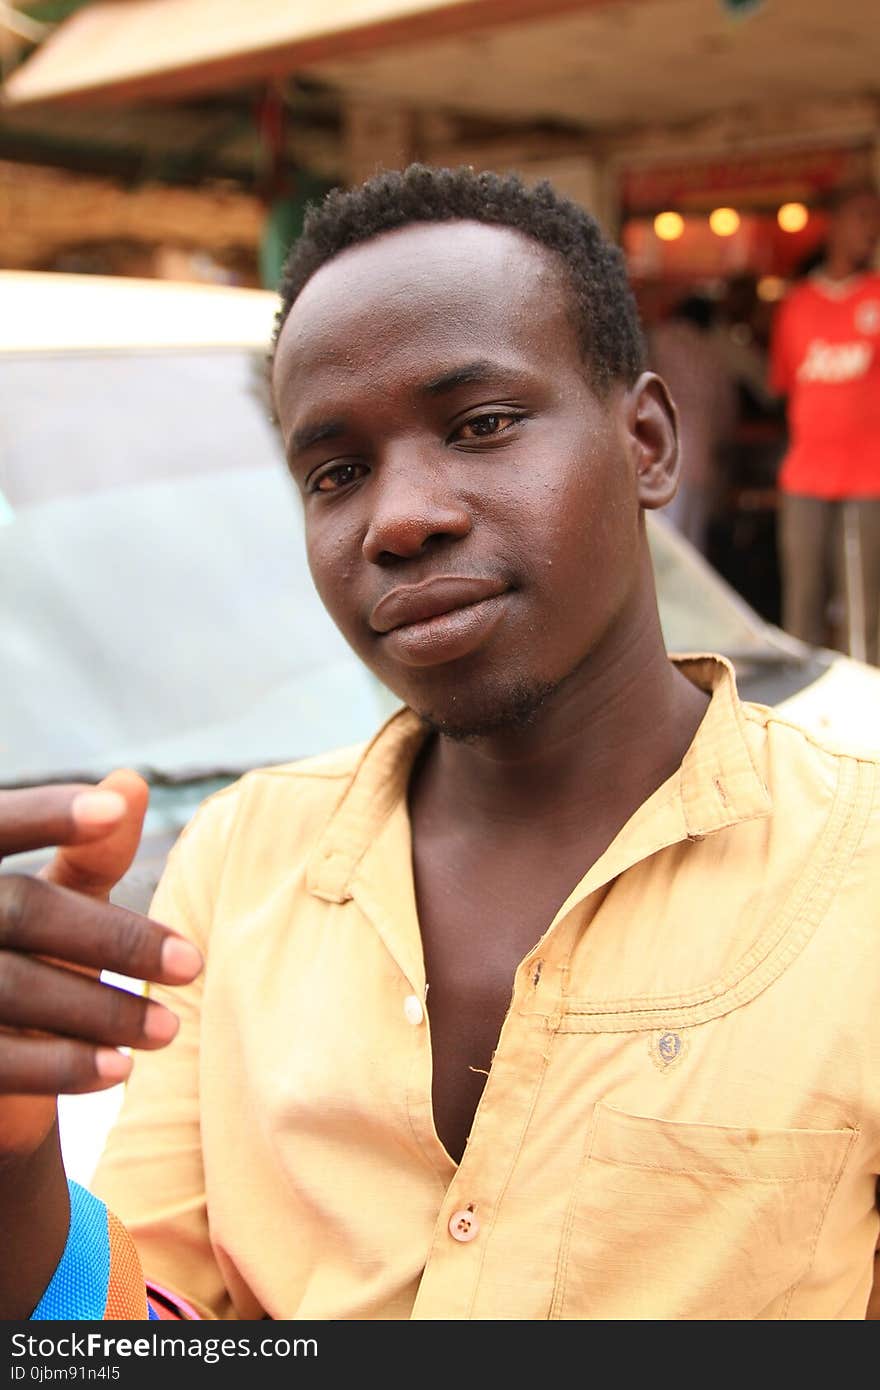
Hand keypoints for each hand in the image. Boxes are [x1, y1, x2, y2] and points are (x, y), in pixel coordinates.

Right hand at [0, 771, 202, 1161]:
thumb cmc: (23, 956)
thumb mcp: (52, 901)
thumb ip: (88, 854)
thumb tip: (131, 782)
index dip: (46, 815)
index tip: (114, 812)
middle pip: (21, 911)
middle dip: (114, 939)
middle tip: (193, 963)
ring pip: (13, 988)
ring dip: (101, 1011)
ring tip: (168, 1029)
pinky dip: (62, 1065)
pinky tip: (119, 1069)